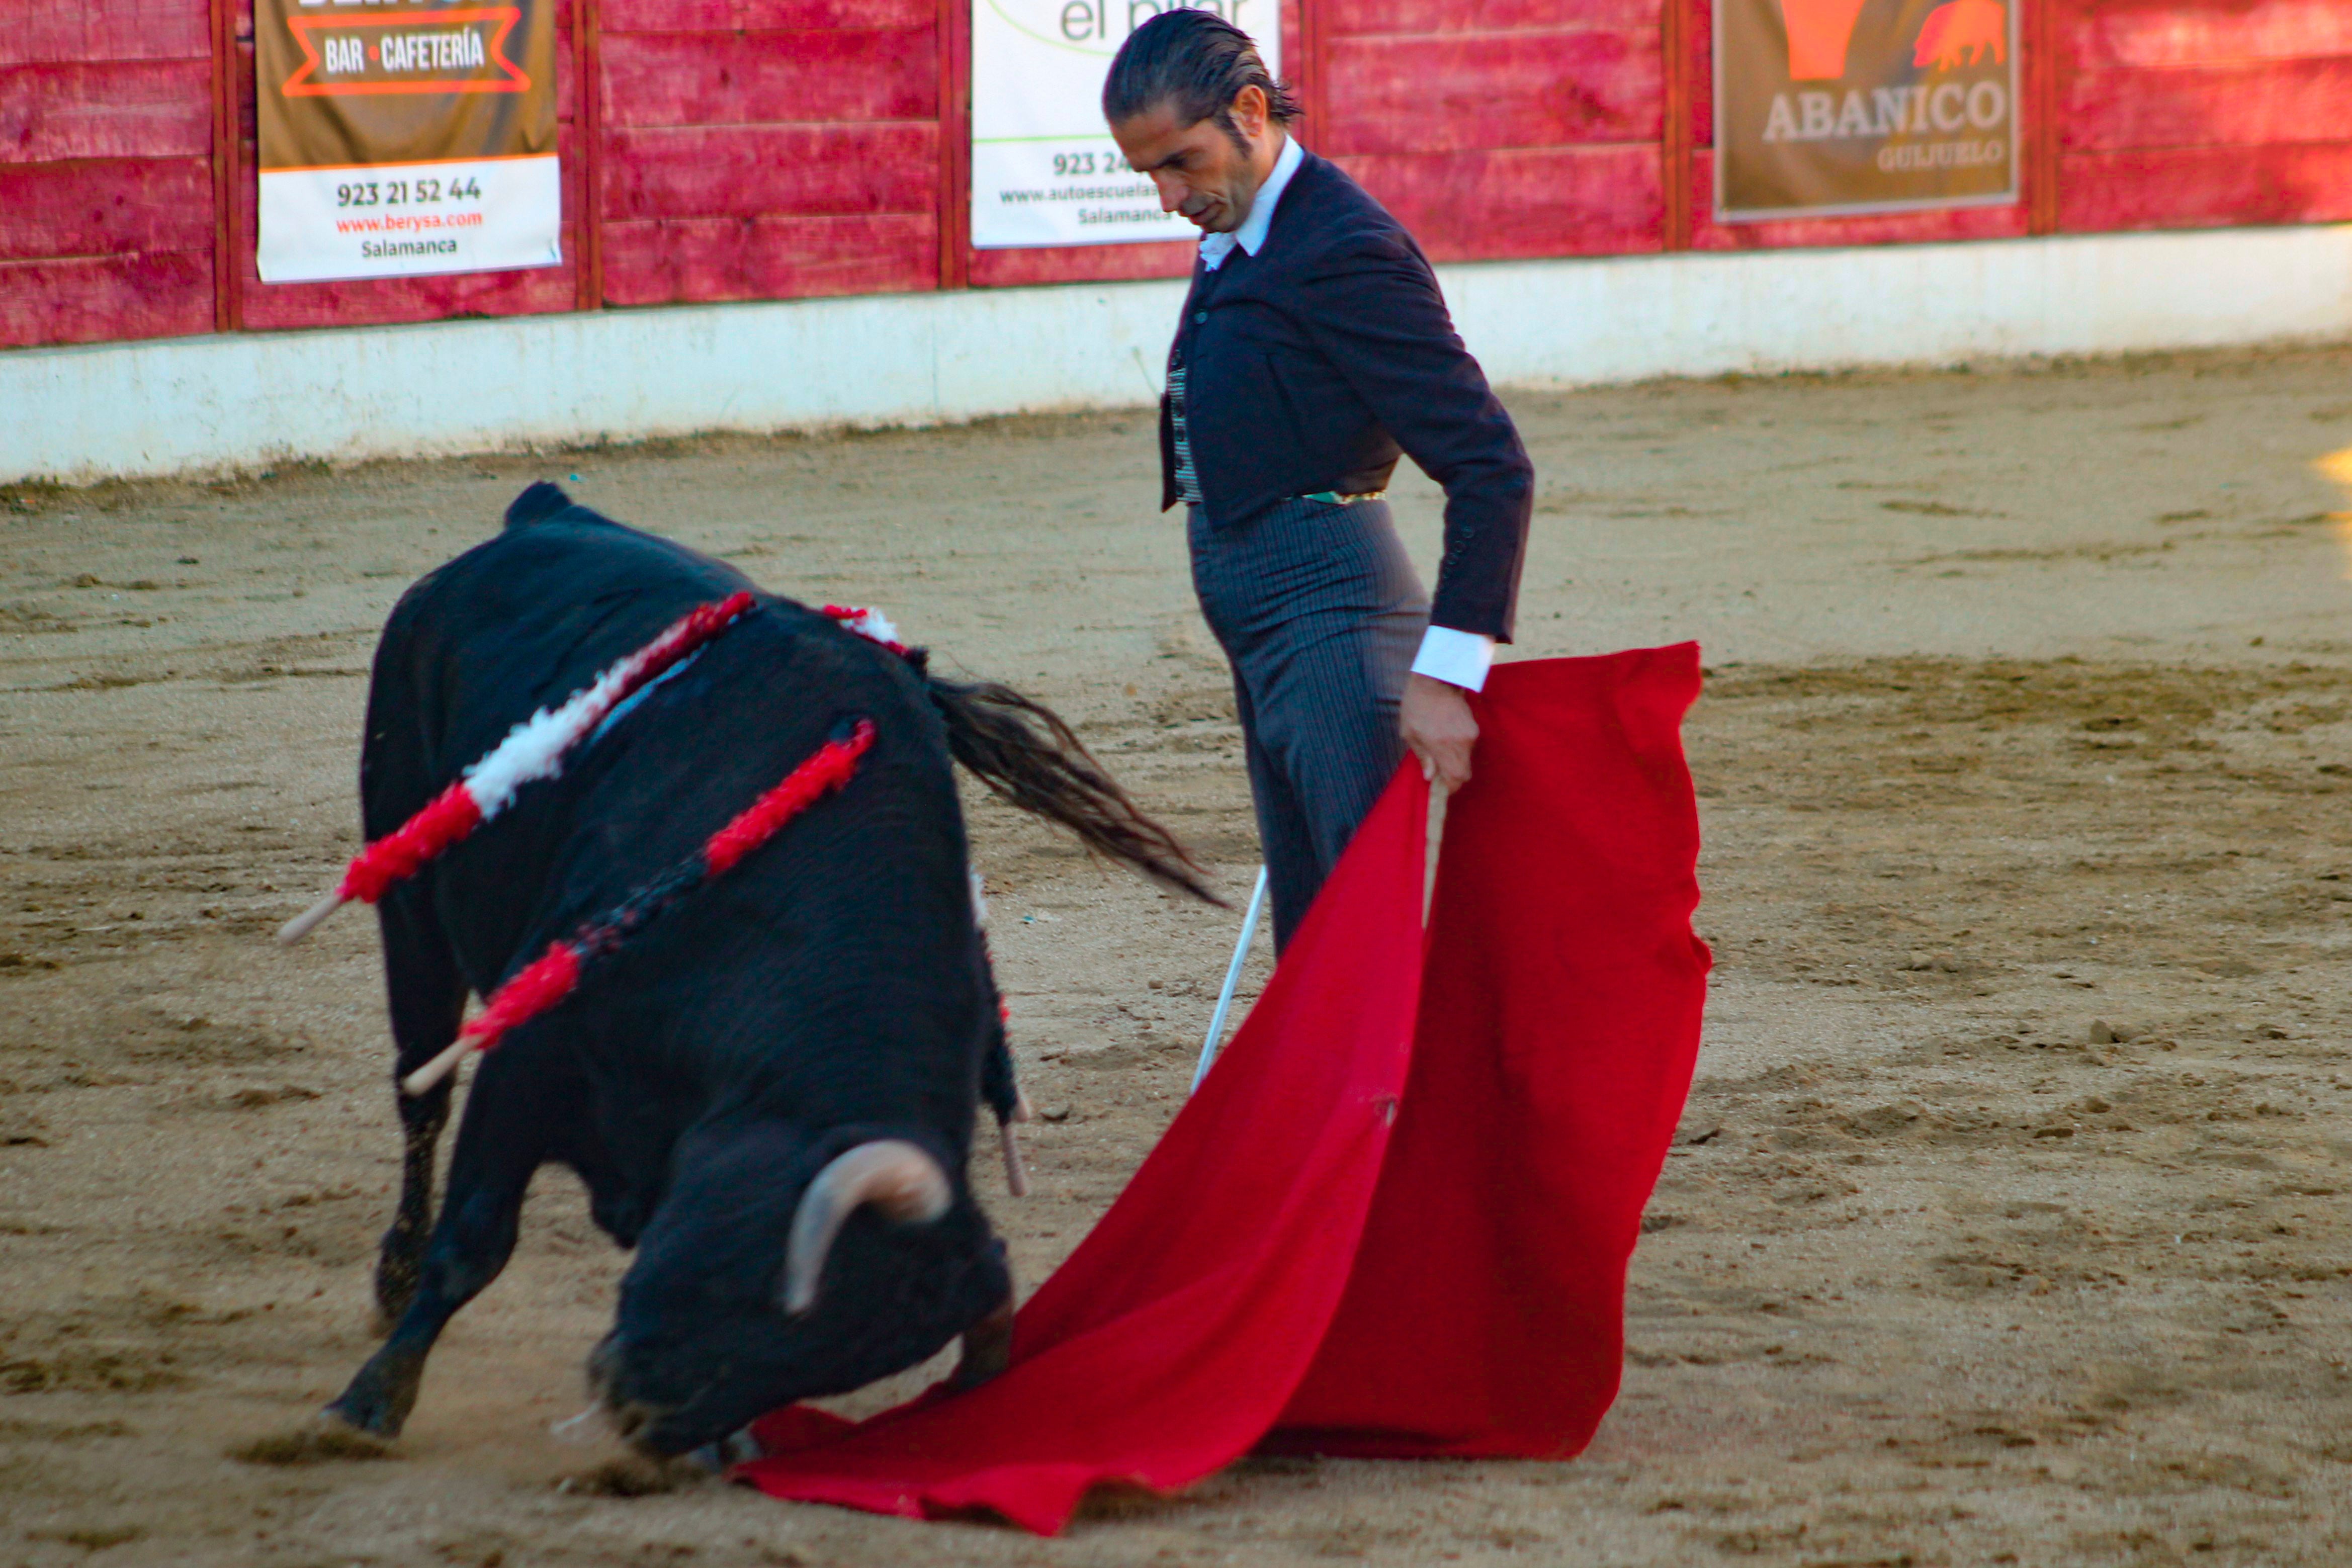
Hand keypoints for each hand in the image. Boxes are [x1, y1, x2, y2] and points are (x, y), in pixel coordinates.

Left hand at [1401, 673, 1477, 791]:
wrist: (1435, 679)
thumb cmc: (1416, 706)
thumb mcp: (1410, 733)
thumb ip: (1422, 756)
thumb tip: (1429, 777)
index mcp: (1443, 745)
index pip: (1456, 777)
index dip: (1451, 787)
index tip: (1442, 787)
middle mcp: (1461, 742)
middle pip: (1465, 772)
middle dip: (1454, 776)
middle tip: (1440, 771)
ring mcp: (1470, 733)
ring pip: (1467, 759)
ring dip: (1456, 761)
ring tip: (1441, 749)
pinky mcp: (1474, 726)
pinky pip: (1469, 746)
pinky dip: (1460, 748)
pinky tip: (1448, 737)